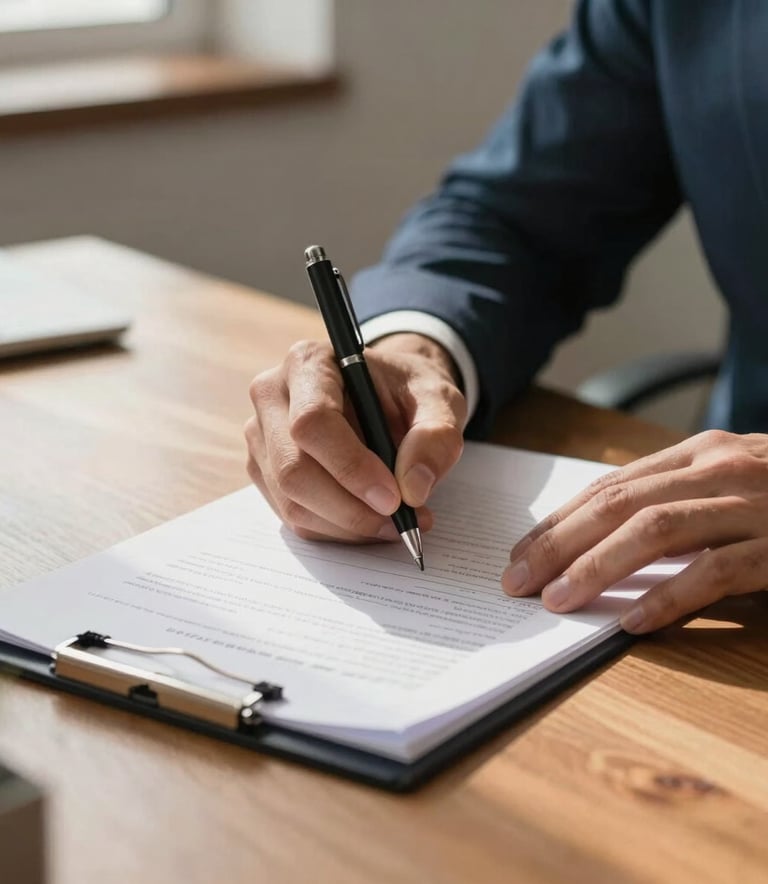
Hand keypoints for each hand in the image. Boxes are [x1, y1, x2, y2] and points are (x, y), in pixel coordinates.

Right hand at [245, 333, 465, 541]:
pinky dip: (338, 530)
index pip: (312, 422)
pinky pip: (295, 516)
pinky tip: (373, 519)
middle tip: (402, 520)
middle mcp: (273, 396)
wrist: (388, 397)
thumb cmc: (408, 391)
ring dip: (349, 525)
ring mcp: (262, 437)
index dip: (350, 466)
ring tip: (399, 521)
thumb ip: (436, 435)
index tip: (393, 497)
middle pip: (294, 469)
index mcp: (309, 363)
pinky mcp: (266, 471)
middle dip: (351, 508)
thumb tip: (413, 488)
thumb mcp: (440, 399)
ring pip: (292, 501)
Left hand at [501, 430, 767, 632]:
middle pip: (618, 503)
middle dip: (558, 543)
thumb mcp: (731, 485)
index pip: (609, 485)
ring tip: (557, 602)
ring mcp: (757, 503)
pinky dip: (670, 598)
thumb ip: (677, 502)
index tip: (520, 553)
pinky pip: (718, 572)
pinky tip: (633, 622)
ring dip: (597, 567)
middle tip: (516, 580)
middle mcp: (722, 467)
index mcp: (701, 453)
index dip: (558, 520)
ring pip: (657, 530)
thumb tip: (602, 536)